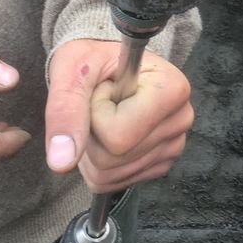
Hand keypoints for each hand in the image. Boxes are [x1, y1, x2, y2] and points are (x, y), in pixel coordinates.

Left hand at [45, 39, 193, 192]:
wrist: (104, 66)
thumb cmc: (91, 60)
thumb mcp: (72, 69)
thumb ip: (65, 110)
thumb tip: (61, 161)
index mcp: (171, 89)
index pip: (119, 135)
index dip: (95, 115)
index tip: (102, 88)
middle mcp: (180, 119)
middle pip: (114, 159)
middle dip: (90, 134)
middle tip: (99, 103)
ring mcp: (173, 145)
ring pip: (110, 175)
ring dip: (92, 149)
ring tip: (103, 116)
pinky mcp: (160, 164)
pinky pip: (114, 182)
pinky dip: (99, 163)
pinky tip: (108, 133)